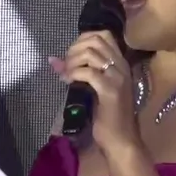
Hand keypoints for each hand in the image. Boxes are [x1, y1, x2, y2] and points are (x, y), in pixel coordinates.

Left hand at [50, 31, 138, 152]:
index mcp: (120, 63)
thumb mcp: (92, 89)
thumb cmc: (109, 116)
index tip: (72, 55)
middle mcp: (121, 66)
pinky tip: (68, 83)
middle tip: (67, 66)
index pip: (103, 34)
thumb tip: (53, 60)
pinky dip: (73, 74)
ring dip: (72, 62)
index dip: (83, 38)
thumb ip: (77, 72)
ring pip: (90, 53)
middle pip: (95, 40)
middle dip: (75, 49)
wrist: (122, 140)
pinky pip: (88, 73)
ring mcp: (117, 77)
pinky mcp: (110, 90)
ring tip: (67, 75)